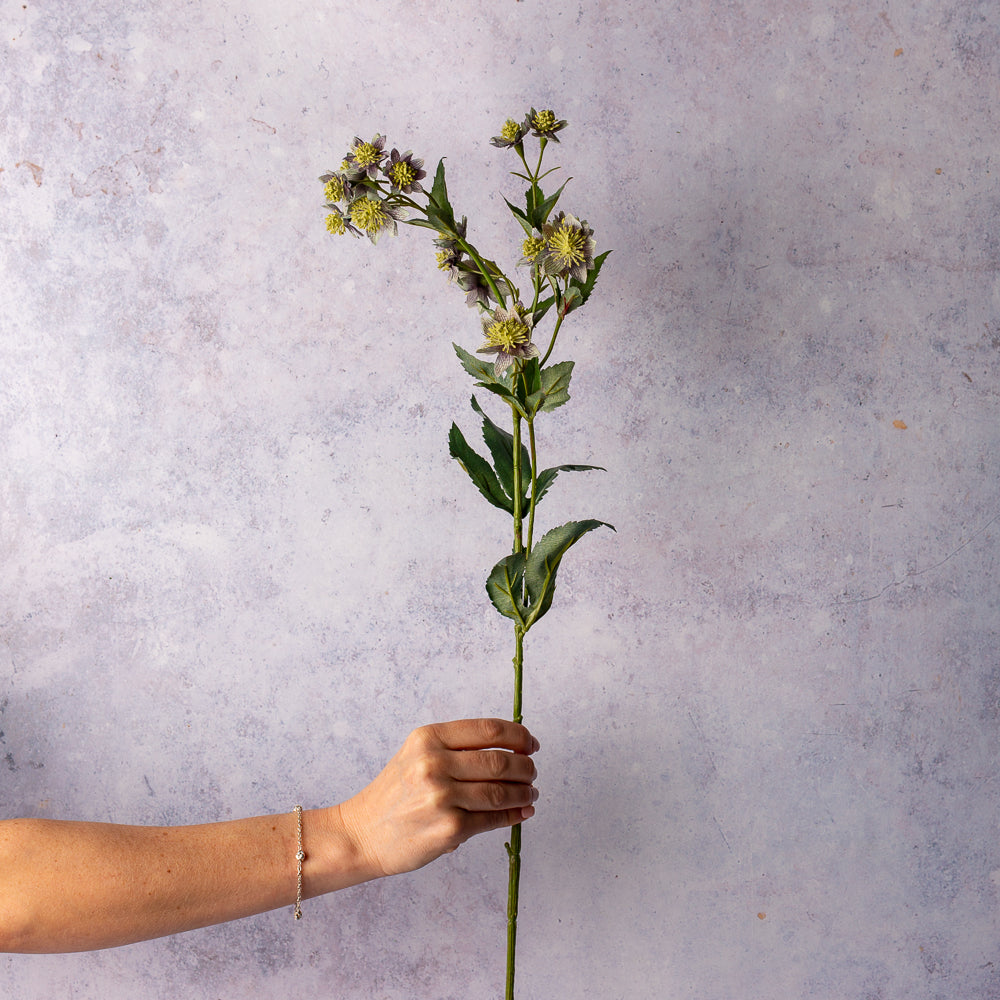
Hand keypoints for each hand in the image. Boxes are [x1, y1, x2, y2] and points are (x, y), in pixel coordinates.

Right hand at [337, 718, 538, 877]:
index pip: (488, 730)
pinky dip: (514, 815)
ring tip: (530, 793)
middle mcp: (434, 763)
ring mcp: (442, 797)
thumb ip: (457, 747)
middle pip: (500, 761)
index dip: (518, 736)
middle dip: (525, 767)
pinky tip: (522, 812)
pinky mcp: (449, 828)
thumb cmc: (394, 793)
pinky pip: (493, 819)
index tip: (531, 743)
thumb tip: (511, 748)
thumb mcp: (417, 754)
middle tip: (532, 772)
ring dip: (524, 793)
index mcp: (429, 738)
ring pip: (501, 791)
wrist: (362, 833)